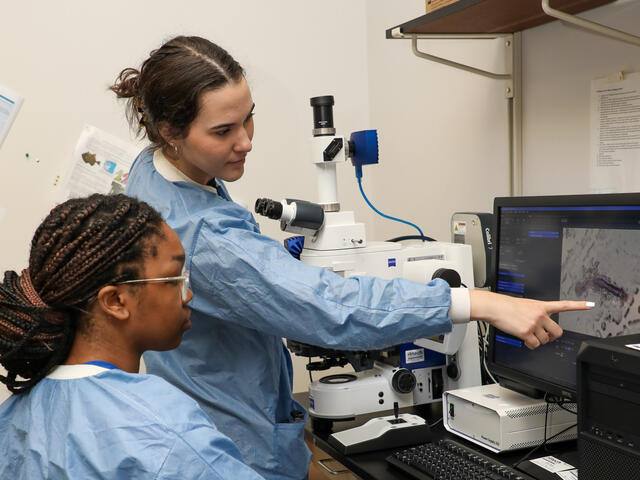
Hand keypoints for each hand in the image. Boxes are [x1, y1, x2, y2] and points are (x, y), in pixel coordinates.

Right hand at [469, 290, 593, 348]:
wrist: (495, 307)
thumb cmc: (507, 306)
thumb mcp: (526, 306)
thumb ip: (537, 314)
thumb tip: (541, 328)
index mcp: (542, 306)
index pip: (564, 305)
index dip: (579, 306)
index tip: (591, 305)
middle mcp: (541, 314)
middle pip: (557, 332)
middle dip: (551, 337)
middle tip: (544, 336)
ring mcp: (534, 323)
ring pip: (545, 340)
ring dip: (538, 341)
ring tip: (528, 334)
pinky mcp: (526, 332)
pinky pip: (535, 345)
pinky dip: (530, 345)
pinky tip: (524, 339)